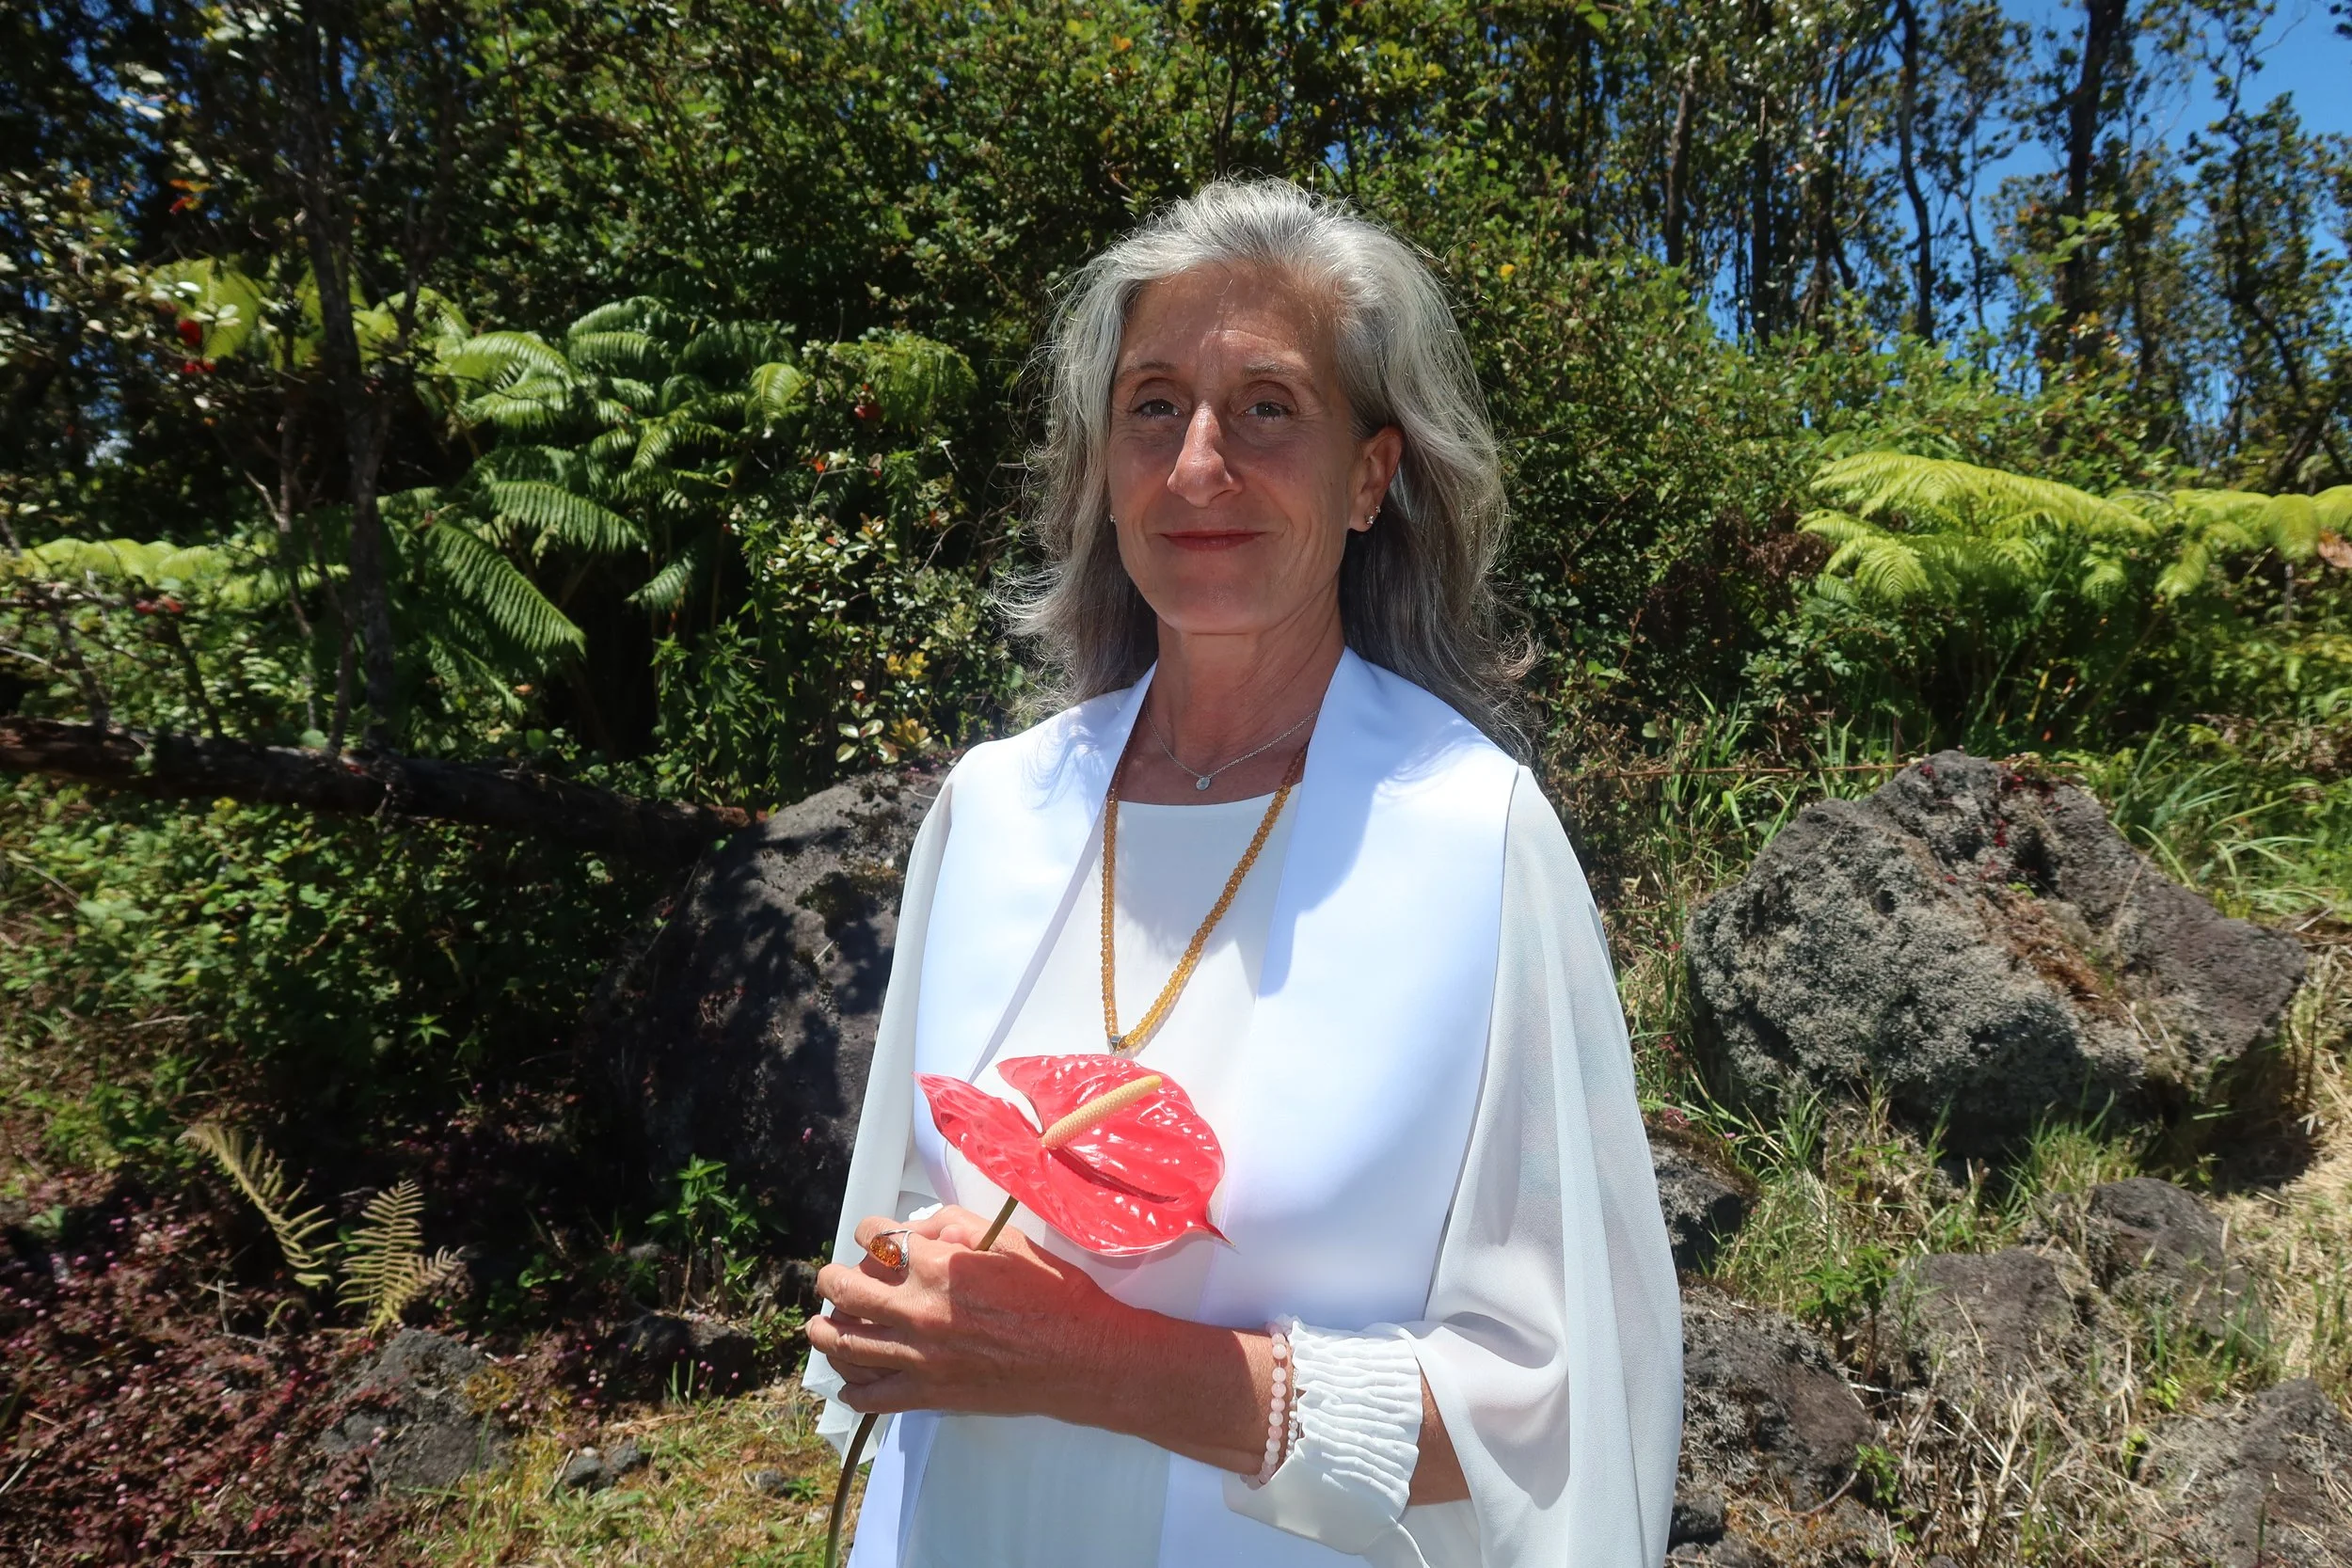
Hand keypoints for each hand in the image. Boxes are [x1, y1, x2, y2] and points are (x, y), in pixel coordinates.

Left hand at [809, 1207, 1115, 1418]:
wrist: (1081, 1357)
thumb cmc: (1054, 1295)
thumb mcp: (1010, 1242)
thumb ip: (959, 1226)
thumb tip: (924, 1228)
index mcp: (939, 1266)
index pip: (876, 1239)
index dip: (868, 1231)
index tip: (870, 1235)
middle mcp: (918, 1311)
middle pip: (846, 1291)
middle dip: (832, 1279)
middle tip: (832, 1278)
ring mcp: (919, 1357)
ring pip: (847, 1345)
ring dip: (826, 1330)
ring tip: (822, 1325)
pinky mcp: (929, 1394)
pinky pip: (872, 1396)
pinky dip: (852, 1388)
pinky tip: (850, 1379)